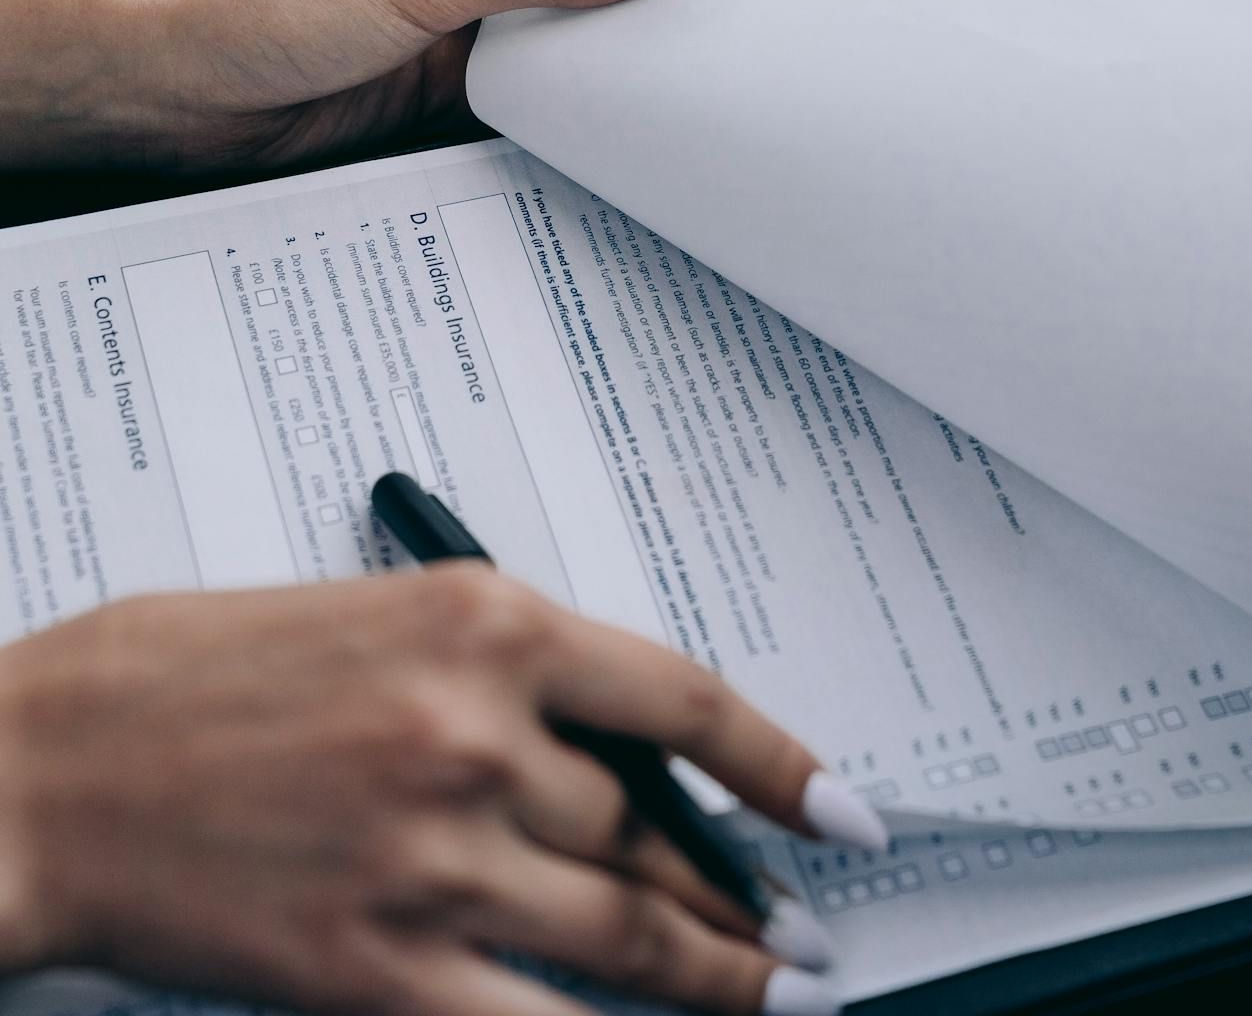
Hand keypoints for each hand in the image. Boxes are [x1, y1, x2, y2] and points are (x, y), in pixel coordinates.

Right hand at [0, 570, 856, 1015]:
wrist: (50, 766)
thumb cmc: (186, 674)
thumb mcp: (369, 612)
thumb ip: (499, 669)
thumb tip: (605, 744)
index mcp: (481, 622)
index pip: (685, 700)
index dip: (783, 764)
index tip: (834, 809)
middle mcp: (477, 734)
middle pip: (659, 836)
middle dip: (741, 890)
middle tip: (796, 922)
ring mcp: (435, 857)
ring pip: (626, 935)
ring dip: (717, 974)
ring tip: (772, 991)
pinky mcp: (378, 970)